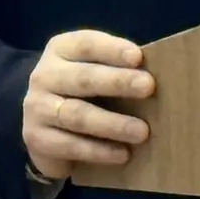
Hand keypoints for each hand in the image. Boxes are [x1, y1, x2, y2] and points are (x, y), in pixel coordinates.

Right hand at [22, 30, 154, 180]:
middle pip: (83, 78)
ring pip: (77, 115)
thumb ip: (116, 67)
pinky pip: (70, 145)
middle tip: (148, 87)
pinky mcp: (37, 139)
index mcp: (61, 50)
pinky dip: (98, 151)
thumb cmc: (82, 89)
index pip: (87, 45)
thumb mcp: (93, 69)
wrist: (42, 122)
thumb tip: (162, 75)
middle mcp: (45, 76)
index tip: (139, 57)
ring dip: (112, 124)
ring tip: (142, 131)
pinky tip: (122, 154)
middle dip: (117, 82)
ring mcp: (37, 108)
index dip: (113, 50)